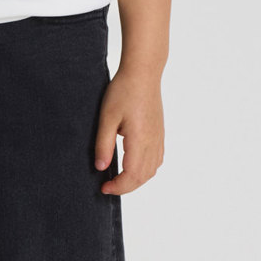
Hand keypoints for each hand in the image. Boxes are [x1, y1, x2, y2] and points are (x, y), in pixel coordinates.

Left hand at [94, 67, 163, 193]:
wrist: (143, 73)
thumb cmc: (123, 91)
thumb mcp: (107, 118)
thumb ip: (104, 145)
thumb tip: (101, 168)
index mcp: (140, 140)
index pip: (132, 175)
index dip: (118, 187)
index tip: (104, 187)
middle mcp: (153, 142)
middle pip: (143, 177)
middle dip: (126, 187)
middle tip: (108, 186)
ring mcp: (159, 138)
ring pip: (152, 170)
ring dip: (136, 180)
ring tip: (119, 179)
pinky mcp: (160, 133)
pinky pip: (157, 160)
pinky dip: (146, 170)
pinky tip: (134, 166)